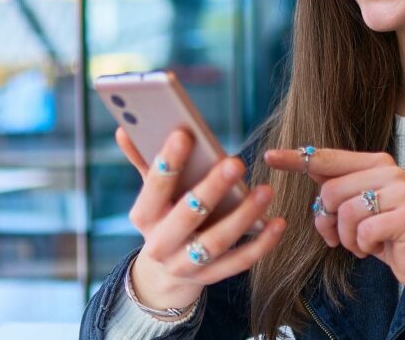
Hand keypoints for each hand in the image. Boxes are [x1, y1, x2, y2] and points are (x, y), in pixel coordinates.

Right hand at [116, 127, 286, 314]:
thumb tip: (125, 126)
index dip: (168, 161)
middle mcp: (160, 244)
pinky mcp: (210, 278)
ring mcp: (185, 264)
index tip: (185, 134)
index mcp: (144, 216)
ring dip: (243, 216)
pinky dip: (261, 244)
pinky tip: (279, 223)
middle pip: (187, 215)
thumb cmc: (164, 215)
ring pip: (216, 242)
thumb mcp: (152, 193)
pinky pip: (239, 262)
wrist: (164, 272)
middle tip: (236, 162)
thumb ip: (144, 160)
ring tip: (266, 190)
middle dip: (211, 188)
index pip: (154, 187)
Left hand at [264, 148, 404, 313]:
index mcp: (376, 163)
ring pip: (345, 213)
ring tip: (361, 243)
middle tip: (338, 236)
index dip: (297, 159)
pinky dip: (362, 247)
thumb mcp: (355, 208)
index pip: (328, 158)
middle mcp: (390, 171)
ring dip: (346, 238)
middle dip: (328, 220)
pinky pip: (363, 232)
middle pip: (331, 191)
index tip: (269, 156)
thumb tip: (305, 164)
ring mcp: (402, 191)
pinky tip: (374, 249)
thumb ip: (335, 187)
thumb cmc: (384, 234)